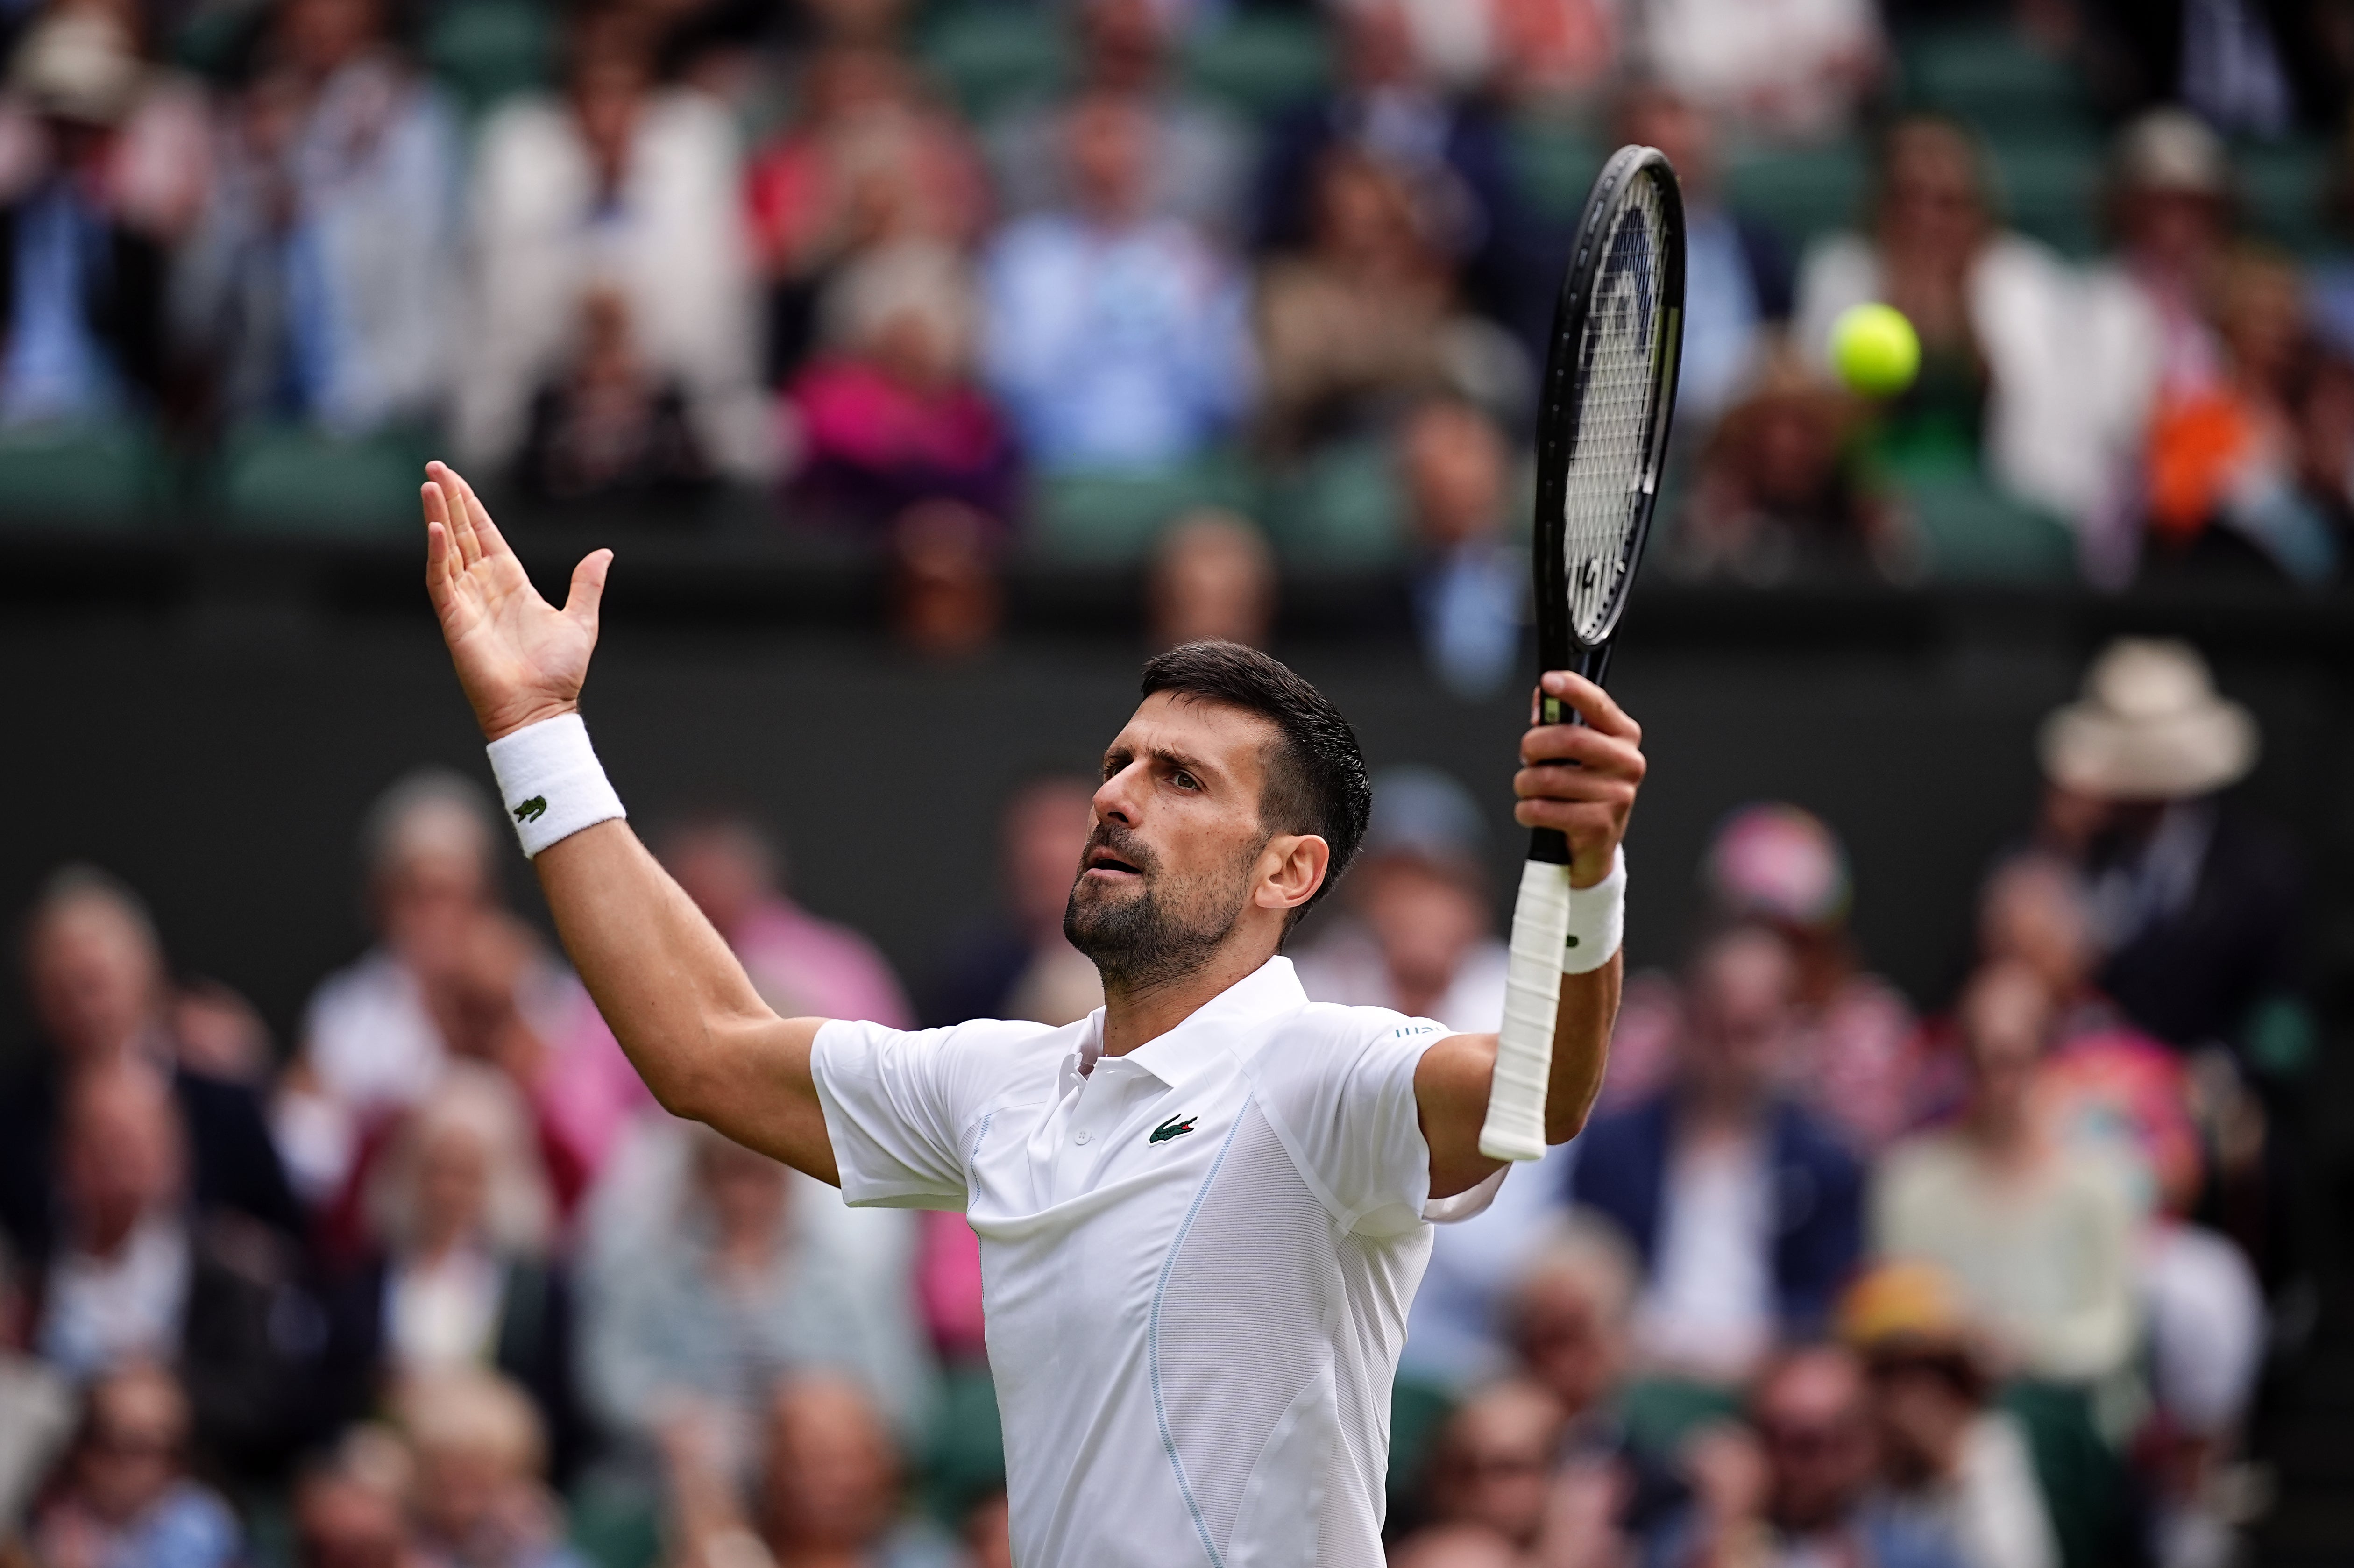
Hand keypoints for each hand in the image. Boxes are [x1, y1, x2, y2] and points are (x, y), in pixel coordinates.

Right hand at [422, 461, 610, 740]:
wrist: (542, 709)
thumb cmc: (559, 673)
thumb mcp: (580, 620)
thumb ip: (587, 584)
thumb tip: (604, 554)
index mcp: (511, 583)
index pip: (484, 534)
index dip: (470, 506)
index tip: (454, 477)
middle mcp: (485, 587)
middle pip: (461, 533)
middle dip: (449, 499)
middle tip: (435, 466)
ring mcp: (467, 602)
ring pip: (446, 550)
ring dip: (438, 517)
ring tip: (430, 484)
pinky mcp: (455, 620)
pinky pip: (441, 581)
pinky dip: (438, 554)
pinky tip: (436, 528)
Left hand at [1515, 671, 1644, 888]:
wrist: (1595, 846)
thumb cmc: (1581, 790)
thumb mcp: (1576, 754)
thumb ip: (1560, 722)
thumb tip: (1543, 697)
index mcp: (1623, 736)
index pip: (1598, 704)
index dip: (1573, 689)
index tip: (1548, 680)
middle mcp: (1628, 763)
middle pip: (1569, 739)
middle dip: (1534, 744)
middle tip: (1527, 755)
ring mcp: (1617, 796)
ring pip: (1549, 778)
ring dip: (1525, 783)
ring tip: (1529, 788)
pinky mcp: (1600, 826)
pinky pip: (1543, 810)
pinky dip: (1526, 811)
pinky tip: (1533, 812)